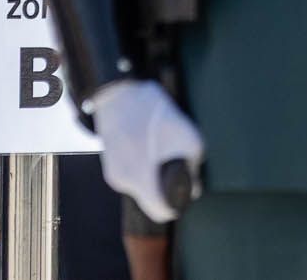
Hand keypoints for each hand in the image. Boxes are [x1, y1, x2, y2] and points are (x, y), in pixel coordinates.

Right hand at [87, 79, 203, 223]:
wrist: (118, 94)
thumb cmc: (152, 113)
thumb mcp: (187, 137)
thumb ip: (193, 167)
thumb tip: (195, 189)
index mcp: (141, 178)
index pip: (160, 212)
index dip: (178, 206)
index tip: (188, 194)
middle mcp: (124, 182)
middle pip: (151, 199)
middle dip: (168, 188)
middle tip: (180, 165)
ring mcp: (114, 175)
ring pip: (142, 187)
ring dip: (155, 176)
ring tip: (163, 151)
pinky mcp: (111, 166)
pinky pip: (133, 176)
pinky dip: (145, 169)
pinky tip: (150, 148)